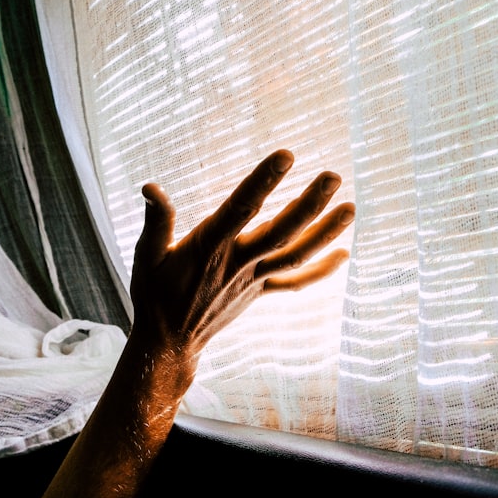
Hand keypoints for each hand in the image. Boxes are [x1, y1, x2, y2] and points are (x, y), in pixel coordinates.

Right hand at [129, 149, 353, 364]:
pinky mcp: (259, 292)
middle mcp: (237, 262)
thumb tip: (151, 186)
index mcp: (209, 247)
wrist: (168, 342)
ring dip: (325, 232)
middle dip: (309, 204)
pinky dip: (321, 270)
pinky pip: (294, 281)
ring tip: (351, 208)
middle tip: (334, 176)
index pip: (241, 207)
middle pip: (281, 231)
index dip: (263, 181)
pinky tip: (343, 253)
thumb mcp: (146, 256)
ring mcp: (252, 280)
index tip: (286, 155)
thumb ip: (156, 221)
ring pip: (295, 254)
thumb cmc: (154, 294)